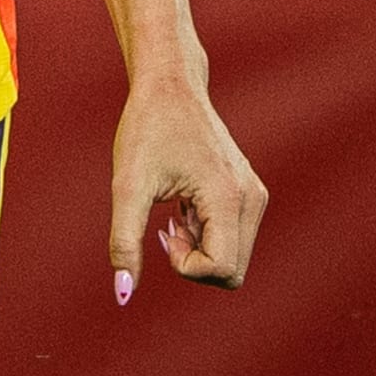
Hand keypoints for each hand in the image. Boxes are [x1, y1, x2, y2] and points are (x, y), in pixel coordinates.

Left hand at [109, 70, 266, 300]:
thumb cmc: (146, 127)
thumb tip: (122, 292)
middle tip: (166, 223)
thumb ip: (125, 240)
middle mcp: (251, 199)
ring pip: (232, 257)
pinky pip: (232, 238)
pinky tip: (183, 203)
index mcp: (229, 197)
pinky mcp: (248, 192)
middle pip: (231, 271)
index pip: (221, 269)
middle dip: (192, 260)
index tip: (161, 233)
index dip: (184, 266)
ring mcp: (253, 195)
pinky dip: (204, 233)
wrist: (169, 83)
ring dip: (197, 247)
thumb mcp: (128, 184)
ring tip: (173, 209)